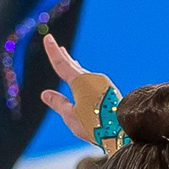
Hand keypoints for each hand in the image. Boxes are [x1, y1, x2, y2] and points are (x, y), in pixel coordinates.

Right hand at [38, 33, 120, 149]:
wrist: (123, 130)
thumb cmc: (95, 125)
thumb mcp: (71, 116)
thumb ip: (58, 103)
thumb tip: (45, 94)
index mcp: (80, 82)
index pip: (61, 64)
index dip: (53, 51)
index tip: (48, 37)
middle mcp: (92, 79)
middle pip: (74, 66)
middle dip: (66, 57)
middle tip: (61, 48)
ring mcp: (103, 84)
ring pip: (84, 73)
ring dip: (76, 68)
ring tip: (71, 62)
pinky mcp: (110, 92)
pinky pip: (93, 81)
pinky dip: (85, 78)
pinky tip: (86, 84)